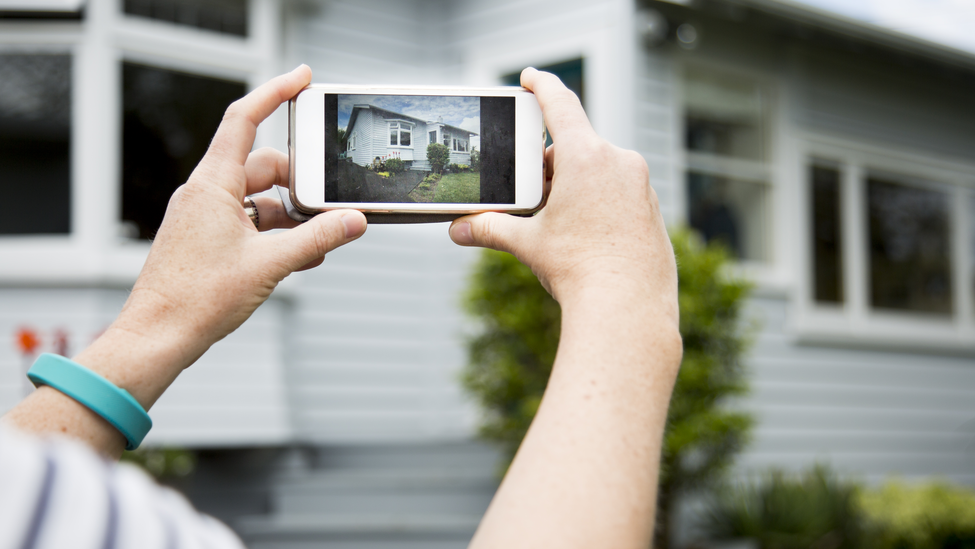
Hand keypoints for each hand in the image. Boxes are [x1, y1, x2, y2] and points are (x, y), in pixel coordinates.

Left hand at [3, 66, 366, 456]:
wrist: (159, 336)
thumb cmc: (197, 299)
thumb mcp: (270, 265)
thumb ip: (317, 239)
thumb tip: (354, 221)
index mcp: (213, 185)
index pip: (244, 120)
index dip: (275, 93)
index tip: (304, 79)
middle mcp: (206, 193)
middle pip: (263, 166)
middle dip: (299, 182)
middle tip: (328, 204)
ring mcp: (205, 216)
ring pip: (260, 198)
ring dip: (291, 216)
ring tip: (317, 243)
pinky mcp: (207, 238)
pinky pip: (249, 221)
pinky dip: (275, 232)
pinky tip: (297, 257)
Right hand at [456, 68, 681, 548]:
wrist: (628, 309)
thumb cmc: (579, 270)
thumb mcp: (528, 244)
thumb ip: (490, 228)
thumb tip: (457, 230)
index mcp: (586, 156)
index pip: (559, 104)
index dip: (541, 86)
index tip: (531, 77)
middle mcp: (618, 161)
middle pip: (575, 145)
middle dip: (549, 163)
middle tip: (529, 191)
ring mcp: (640, 183)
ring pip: (599, 168)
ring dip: (574, 182)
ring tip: (557, 220)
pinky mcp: (651, 206)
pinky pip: (619, 189)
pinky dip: (598, 199)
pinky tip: (586, 234)